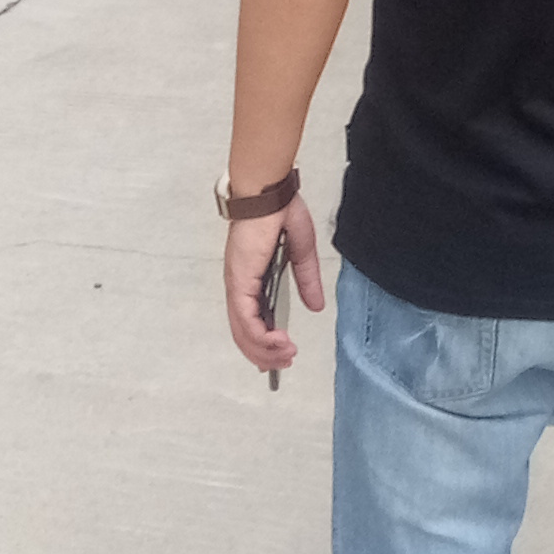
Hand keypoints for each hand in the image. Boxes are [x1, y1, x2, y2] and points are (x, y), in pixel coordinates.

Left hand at [223, 193, 325, 378]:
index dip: (260, 343)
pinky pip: (246, 318)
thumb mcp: (301, 253)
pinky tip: (279, 342)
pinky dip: (260, 336)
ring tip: (287, 356)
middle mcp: (238, 285)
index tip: (279, 356)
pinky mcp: (240, 280)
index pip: (249, 320)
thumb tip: (316, 307)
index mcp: (249, 278)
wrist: (269, 191)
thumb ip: (306, 281)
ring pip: (242, 331)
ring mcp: (237, 283)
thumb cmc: (281, 212)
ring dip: (264, 350)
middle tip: (286, 363)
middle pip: (243, 333)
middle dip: (263, 354)